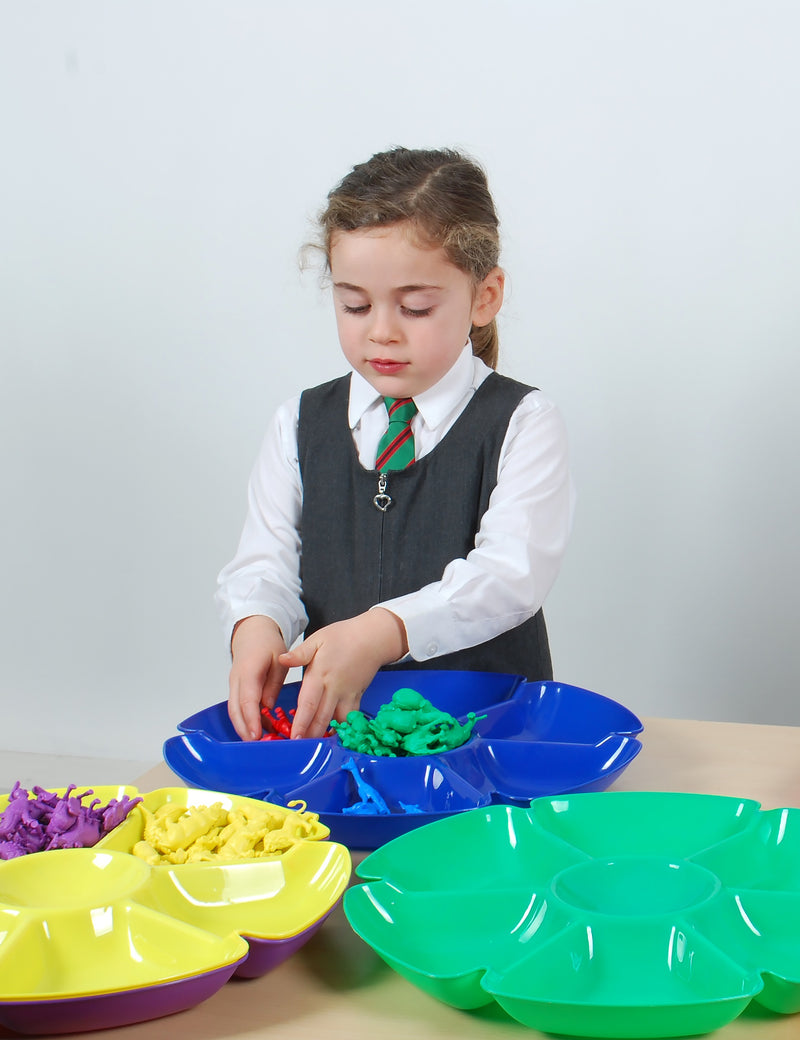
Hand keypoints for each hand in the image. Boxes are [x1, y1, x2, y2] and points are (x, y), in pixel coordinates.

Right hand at [228, 616, 288, 740]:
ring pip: (234, 710)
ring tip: (258, 741)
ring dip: (243, 726)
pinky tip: (258, 729)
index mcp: (249, 670)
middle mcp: (236, 679)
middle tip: (257, 746)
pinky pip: (237, 706)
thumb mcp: (279, 660)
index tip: (257, 735)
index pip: (247, 699)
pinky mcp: (236, 688)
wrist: (252, 631)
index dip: (251, 719)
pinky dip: (245, 719)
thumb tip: (268, 707)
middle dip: (244, 729)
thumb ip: (274, 684)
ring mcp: (234, 684)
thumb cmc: (267, 643)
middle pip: (235, 709)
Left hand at [278, 608, 407, 739]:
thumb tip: (283, 659)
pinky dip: (343, 728)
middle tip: (299, 750)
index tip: (293, 737)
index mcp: (320, 674)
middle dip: (310, 735)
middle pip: (321, 717)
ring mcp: (348, 694)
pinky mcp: (357, 697)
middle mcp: (334, 688)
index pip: (309, 703)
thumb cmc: (343, 636)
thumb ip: (300, 653)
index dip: (301, 722)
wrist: (373, 638)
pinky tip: (334, 738)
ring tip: (314, 748)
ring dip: (326, 734)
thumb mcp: (318, 639)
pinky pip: (350, 717)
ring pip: (336, 720)